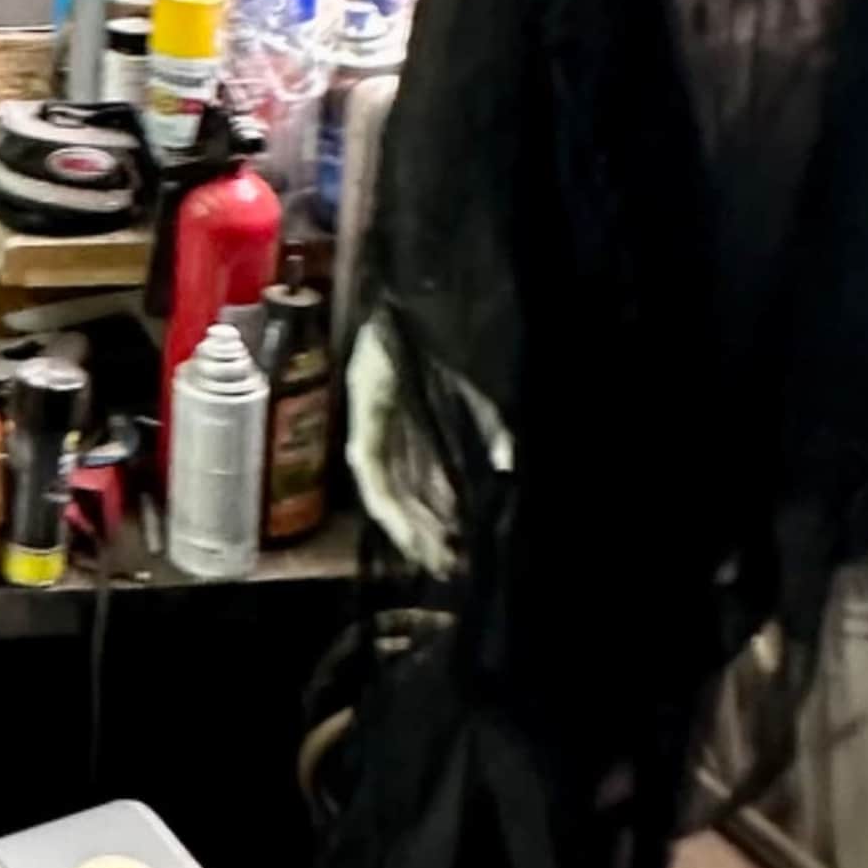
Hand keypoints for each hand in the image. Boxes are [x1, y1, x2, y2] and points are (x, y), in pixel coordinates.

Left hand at [345, 317, 507, 582]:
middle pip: (405, 495)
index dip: (439, 518)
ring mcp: (369, 431)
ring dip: (407, 527)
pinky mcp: (360, 426)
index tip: (458, 548)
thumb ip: (491, 427)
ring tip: (430, 556)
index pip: (424, 483)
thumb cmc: (436, 342)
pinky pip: (371, 477)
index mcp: (411, 425)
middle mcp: (387, 434)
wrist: (409, 303)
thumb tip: (507, 465)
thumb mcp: (471, 391)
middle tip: (447, 564)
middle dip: (426, 532)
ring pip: (385, 495)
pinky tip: (404, 528)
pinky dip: (388, 504)